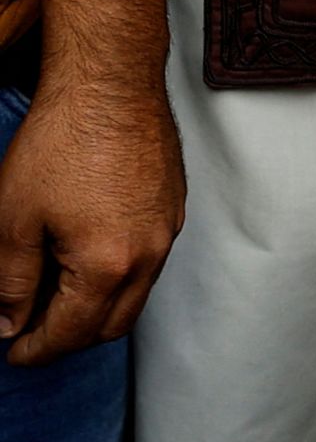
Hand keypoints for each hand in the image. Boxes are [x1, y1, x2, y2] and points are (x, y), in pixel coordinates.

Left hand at [0, 82, 183, 363]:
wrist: (111, 87)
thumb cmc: (60, 144)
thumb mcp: (14, 218)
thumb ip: (11, 280)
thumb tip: (8, 322)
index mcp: (108, 267)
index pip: (71, 332)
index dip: (36, 350)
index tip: (13, 353)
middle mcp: (148, 258)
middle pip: (112, 326)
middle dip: (70, 339)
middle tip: (31, 331)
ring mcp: (167, 234)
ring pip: (134, 297)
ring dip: (97, 308)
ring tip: (56, 294)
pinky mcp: (173, 212)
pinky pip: (149, 263)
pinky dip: (118, 277)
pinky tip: (88, 254)